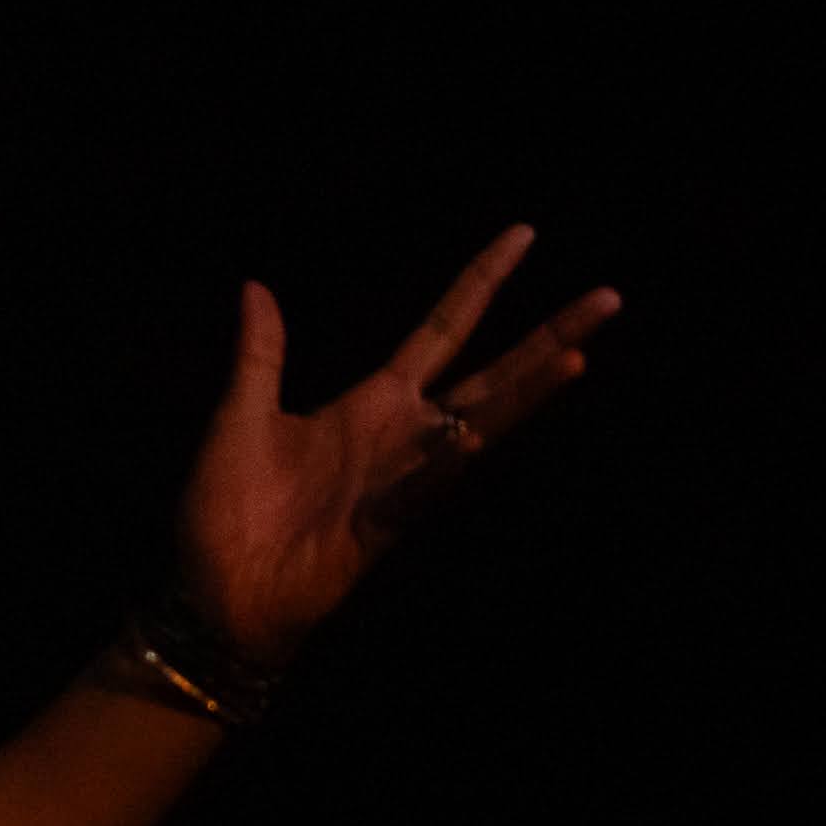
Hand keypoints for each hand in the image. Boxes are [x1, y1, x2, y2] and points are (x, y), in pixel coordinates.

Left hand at [170, 226, 618, 659]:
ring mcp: (403, 478)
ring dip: (528, 392)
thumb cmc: (224, 508)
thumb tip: (254, 286)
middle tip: (609, 298)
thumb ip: (261, 354)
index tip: (524, 235)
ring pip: (482, 424)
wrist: (216, 590)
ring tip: (579, 354)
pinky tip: (478, 433)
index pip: (443, 329)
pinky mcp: (387, 522)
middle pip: (492, 374)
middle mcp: (402, 435)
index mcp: (371, 402)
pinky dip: (453, 458)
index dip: (482, 283)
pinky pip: (427, 483)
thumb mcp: (241, 416)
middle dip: (549, 336)